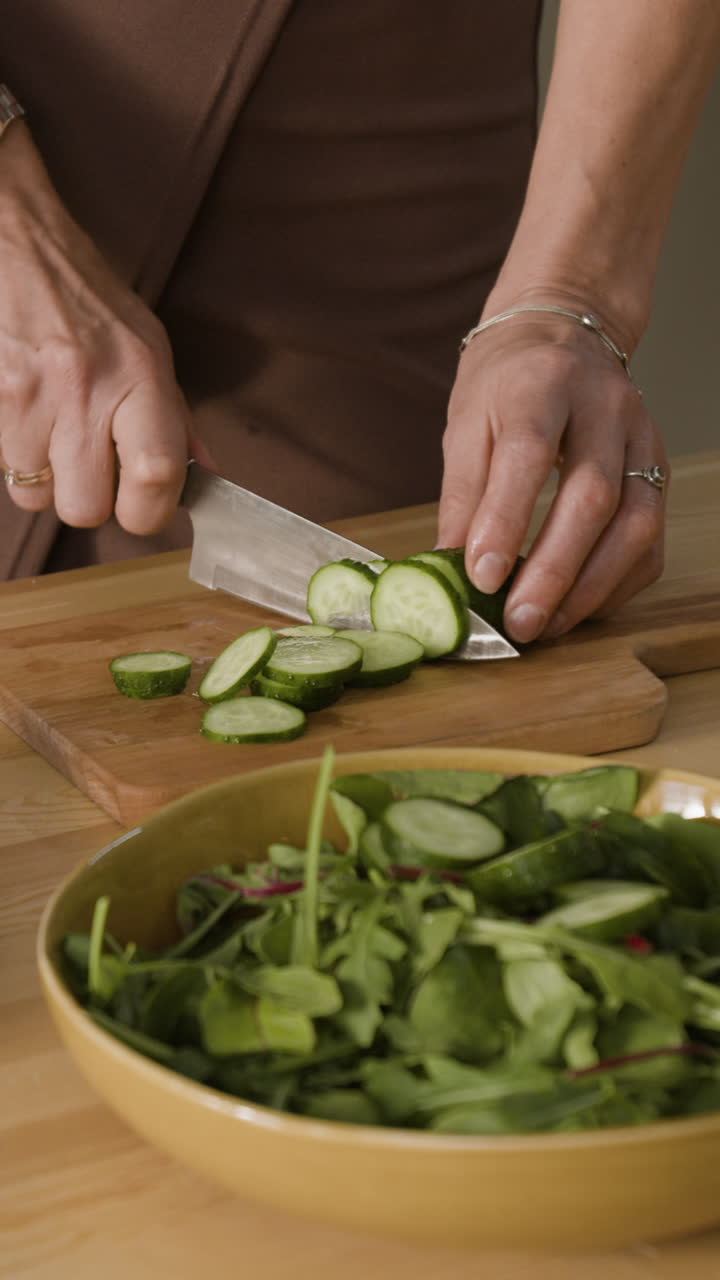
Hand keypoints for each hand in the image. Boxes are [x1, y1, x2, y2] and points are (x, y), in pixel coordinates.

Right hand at [0, 128, 210, 533]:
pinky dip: (21, 461)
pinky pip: (8, 471)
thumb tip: (206, 476)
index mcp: (144, 375)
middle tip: (94, 471)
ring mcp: (38, 394)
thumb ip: (176, 416)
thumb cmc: (86, 295)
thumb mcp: (149, 345)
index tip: (147, 506)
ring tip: (57, 439)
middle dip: (92, 504)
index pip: (158, 475)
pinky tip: (31, 423)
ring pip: (40, 499)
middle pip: (89, 508)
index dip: (151, 512)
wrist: (18, 240)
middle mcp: (92, 387)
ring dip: (50, 484)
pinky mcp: (0, 396)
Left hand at [437, 311, 667, 643]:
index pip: (531, 454)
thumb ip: (463, 491)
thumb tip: (452, 564)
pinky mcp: (658, 468)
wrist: (565, 332)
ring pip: (636, 522)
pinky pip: (651, 538)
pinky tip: (578, 607)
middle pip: (593, 496)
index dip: (509, 520)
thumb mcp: (466, 421)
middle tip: (519, 620)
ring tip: (547, 625)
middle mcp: (605, 407)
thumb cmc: (507, 382)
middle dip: (555, 570)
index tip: (483, 576)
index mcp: (544, 384)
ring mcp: (641, 438)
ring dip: (592, 586)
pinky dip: (617, 583)